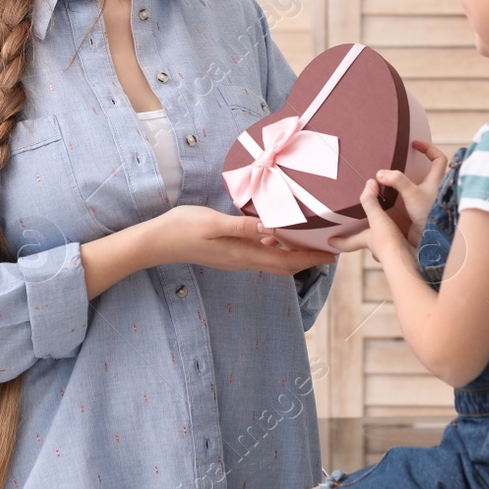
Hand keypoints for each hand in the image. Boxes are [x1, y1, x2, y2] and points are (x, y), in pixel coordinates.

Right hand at [146, 204, 336, 276]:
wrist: (157, 242)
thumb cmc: (183, 228)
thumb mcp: (214, 223)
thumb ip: (243, 226)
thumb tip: (273, 228)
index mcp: (243, 254)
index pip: (286, 261)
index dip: (311, 259)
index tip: (332, 255)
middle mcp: (243, 260)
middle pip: (284, 266)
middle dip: (308, 259)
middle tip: (329, 249)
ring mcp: (235, 258)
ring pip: (273, 260)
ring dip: (294, 254)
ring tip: (311, 241)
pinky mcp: (229, 252)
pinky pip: (260, 253)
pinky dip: (276, 247)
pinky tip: (278, 234)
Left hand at [333, 177, 413, 263]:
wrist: (408, 260)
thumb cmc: (388, 242)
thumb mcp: (377, 218)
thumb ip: (371, 202)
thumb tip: (369, 182)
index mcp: (366, 240)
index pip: (348, 243)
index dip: (339, 242)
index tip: (330, 242)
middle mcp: (376, 248)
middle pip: (366, 243)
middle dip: (364, 238)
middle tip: (361, 231)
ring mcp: (391, 251)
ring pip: (383, 244)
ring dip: (383, 238)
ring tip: (386, 228)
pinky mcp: (403, 252)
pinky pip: (398, 244)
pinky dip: (399, 239)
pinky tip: (404, 234)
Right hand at [373, 140, 448, 249]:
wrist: (431, 242)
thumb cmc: (429, 217)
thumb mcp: (413, 194)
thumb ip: (397, 181)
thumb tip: (380, 174)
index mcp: (436, 181)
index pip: (438, 158)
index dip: (428, 148)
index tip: (414, 144)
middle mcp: (431, 190)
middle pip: (426, 171)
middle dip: (414, 164)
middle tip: (398, 159)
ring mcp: (424, 202)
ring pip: (415, 186)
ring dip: (402, 182)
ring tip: (387, 177)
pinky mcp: (416, 213)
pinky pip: (405, 200)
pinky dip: (396, 197)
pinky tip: (385, 197)